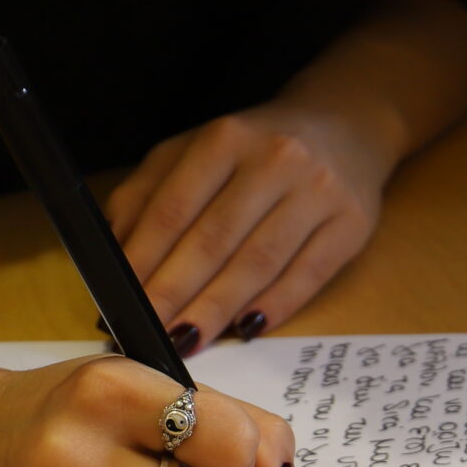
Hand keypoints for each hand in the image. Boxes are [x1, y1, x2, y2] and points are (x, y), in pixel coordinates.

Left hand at [106, 97, 394, 353]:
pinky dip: (276, 304)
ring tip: (187, 341)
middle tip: (149, 334)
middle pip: (214, 240)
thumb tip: (113, 259)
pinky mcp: (353, 223)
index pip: (174, 208)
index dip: (145, 260)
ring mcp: (318, 191)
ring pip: (259, 262)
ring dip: (218, 308)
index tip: (122, 301)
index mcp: (225, 138)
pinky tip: (248, 327)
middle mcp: (274, 160)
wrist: (345, 126)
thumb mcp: (195, 151)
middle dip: (176, 294)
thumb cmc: (255, 149)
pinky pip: (309, 273)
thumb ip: (149, 194)